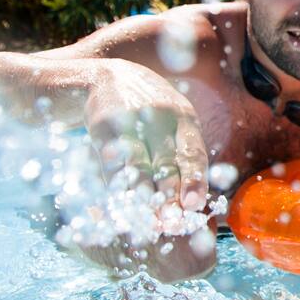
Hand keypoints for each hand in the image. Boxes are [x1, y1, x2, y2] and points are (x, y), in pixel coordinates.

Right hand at [85, 60, 208, 217]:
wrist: (107, 76)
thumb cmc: (149, 112)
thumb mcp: (174, 123)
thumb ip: (184, 154)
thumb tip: (196, 202)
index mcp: (185, 118)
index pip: (193, 152)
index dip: (194, 180)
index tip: (193, 205)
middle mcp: (161, 117)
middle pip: (167, 163)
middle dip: (169, 197)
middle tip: (170, 224)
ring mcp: (132, 119)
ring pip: (139, 165)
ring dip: (143, 196)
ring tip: (147, 221)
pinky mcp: (104, 124)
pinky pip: (112, 161)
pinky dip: (117, 185)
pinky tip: (120, 203)